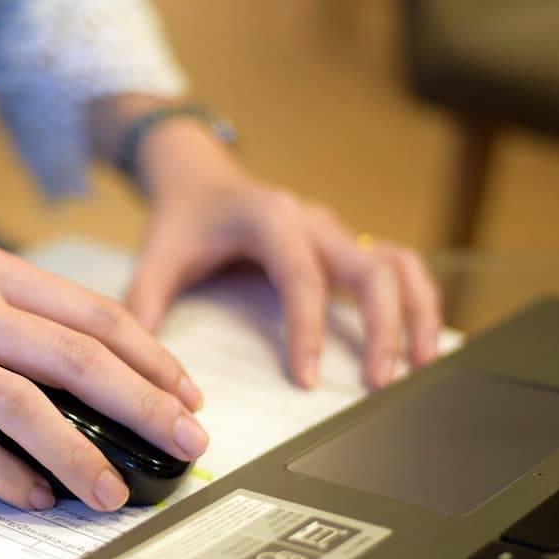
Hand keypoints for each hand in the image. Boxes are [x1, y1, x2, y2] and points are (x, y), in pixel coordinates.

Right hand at [0, 245, 207, 512]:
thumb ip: (34, 329)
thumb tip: (119, 389)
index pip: (93, 315)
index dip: (152, 360)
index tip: (189, 400)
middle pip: (73, 357)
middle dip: (142, 407)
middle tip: (186, 446)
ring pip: (20, 404)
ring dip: (78, 454)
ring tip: (113, 492)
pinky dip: (6, 474)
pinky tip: (36, 496)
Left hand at [124, 120, 440, 388]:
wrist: (198, 177)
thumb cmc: (183, 218)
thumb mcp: (157, 255)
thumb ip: (146, 303)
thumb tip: (136, 361)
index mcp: (269, 219)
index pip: (300, 277)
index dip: (308, 328)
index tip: (307, 377)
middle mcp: (313, 222)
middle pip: (370, 267)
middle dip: (382, 326)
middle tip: (380, 382)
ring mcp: (335, 232)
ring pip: (397, 264)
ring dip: (417, 313)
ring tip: (422, 365)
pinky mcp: (344, 245)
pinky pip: (396, 266)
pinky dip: (414, 301)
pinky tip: (419, 344)